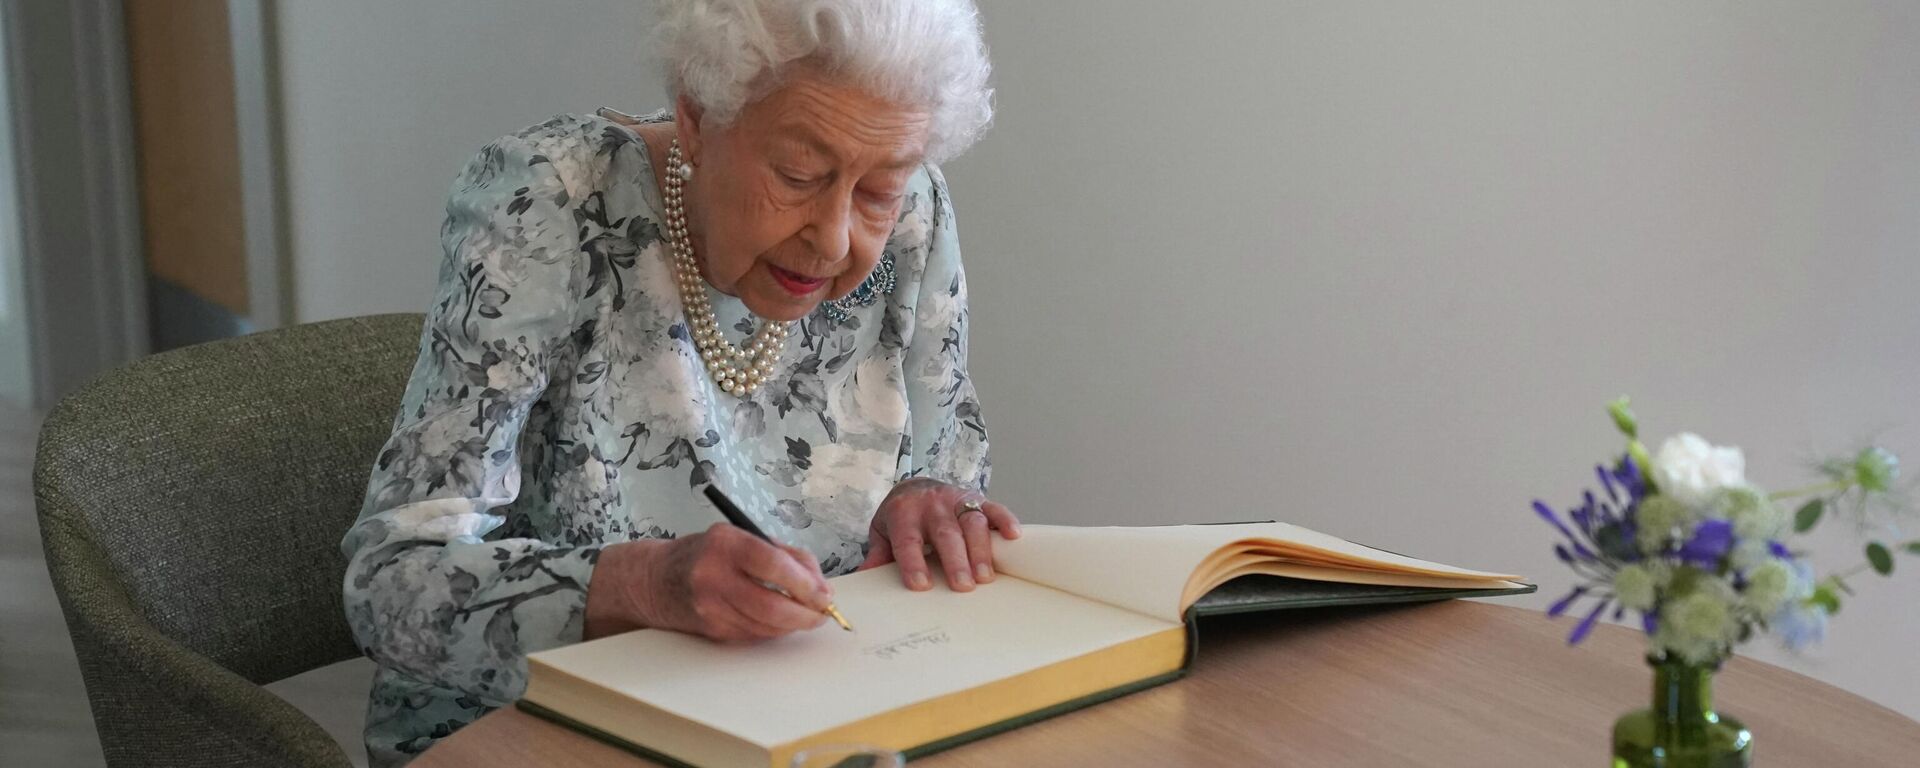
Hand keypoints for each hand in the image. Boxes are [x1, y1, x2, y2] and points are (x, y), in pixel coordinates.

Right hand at [584, 524, 833, 642]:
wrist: (655, 580)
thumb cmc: (706, 554)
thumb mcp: (741, 538)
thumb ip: (784, 554)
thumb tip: (820, 583)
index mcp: (725, 544)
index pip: (773, 564)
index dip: (805, 583)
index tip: (824, 594)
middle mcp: (714, 576)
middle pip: (771, 605)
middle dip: (806, 614)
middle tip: (822, 613)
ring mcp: (710, 606)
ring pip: (766, 626)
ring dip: (793, 625)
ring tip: (805, 615)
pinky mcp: (711, 629)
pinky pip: (753, 635)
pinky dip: (773, 630)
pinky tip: (779, 621)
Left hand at [857, 478, 1020, 591]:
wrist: (916, 485)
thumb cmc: (900, 517)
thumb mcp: (882, 532)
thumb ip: (877, 554)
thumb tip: (865, 578)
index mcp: (903, 512)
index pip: (907, 539)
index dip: (913, 562)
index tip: (920, 585)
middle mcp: (932, 503)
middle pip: (944, 533)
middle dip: (955, 560)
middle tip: (962, 586)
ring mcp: (957, 499)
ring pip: (972, 522)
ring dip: (980, 549)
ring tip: (986, 577)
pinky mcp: (977, 498)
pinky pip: (994, 507)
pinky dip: (1005, 520)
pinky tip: (1014, 537)